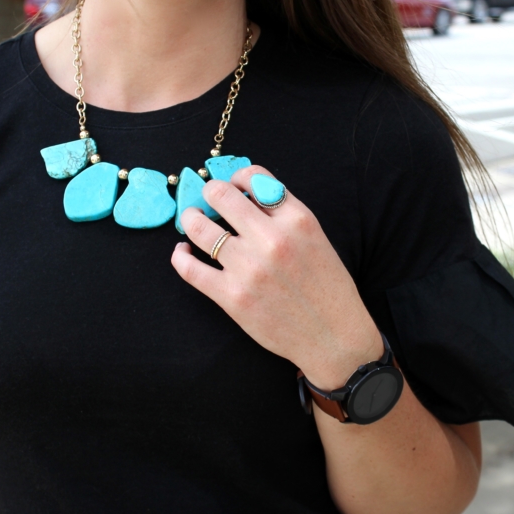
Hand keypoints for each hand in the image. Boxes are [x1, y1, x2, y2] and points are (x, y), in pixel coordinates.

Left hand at [170, 165, 383, 388]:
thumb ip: (285, 215)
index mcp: (297, 219)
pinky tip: (183, 252)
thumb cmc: (327, 288)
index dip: (237, 177)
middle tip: (207, 201)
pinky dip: (180, 256)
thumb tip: (245, 195)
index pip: (254, 177)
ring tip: (192, 221)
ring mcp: (248, 268)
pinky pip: (190, 269)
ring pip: (199, 228)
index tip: (233, 186)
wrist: (333, 336)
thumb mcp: (316, 238)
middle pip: (220, 195)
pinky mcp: (232, 297)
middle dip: (209, 192)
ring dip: (191, 219)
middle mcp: (271, 238)